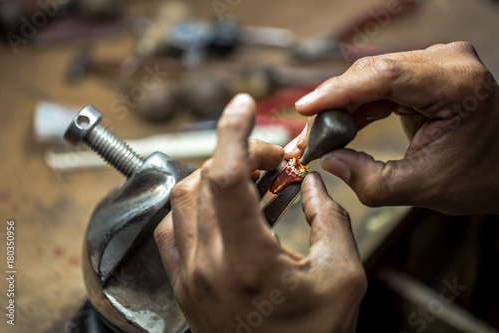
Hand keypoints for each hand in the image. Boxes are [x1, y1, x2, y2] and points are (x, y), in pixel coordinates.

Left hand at [154, 94, 366, 332]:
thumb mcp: (342, 278)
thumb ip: (332, 220)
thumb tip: (315, 184)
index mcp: (246, 263)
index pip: (224, 178)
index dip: (232, 133)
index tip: (242, 106)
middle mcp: (206, 268)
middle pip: (203, 181)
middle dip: (237, 155)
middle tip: (272, 158)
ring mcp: (188, 277)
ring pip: (183, 200)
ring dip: (215, 177)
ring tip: (254, 179)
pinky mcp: (184, 284)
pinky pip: (176, 227)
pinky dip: (199, 203)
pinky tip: (230, 207)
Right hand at [291, 42, 498, 214]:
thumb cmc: (482, 177)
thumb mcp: (421, 187)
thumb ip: (368, 180)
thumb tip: (328, 162)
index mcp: (456, 84)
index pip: (385, 75)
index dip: (338, 91)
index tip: (305, 108)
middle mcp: (447, 63)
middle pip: (372, 73)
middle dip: (333, 104)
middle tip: (306, 136)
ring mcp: (436, 65)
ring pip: (370, 78)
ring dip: (341, 107)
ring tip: (317, 136)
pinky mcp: (424, 76)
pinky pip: (379, 86)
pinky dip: (357, 107)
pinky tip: (339, 127)